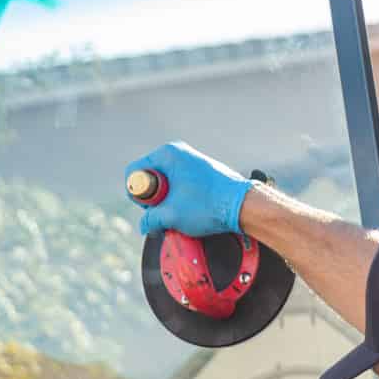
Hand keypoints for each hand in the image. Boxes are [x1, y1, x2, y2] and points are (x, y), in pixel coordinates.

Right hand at [125, 141, 253, 237]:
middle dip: (154, 200)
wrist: (243, 205)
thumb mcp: (172, 214)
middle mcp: (178, 153)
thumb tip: (144, 225)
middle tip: (165, 213)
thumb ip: (150, 219)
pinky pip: (179, 187)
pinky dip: (179, 200)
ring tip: (181, 214)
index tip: (149, 208)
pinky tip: (190, 211)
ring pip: (165, 185)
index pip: (135, 172)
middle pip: (150, 179)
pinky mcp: (200, 174)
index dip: (137, 194)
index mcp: (167, 154)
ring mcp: (190, 162)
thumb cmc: (210, 204)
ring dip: (167, 203)